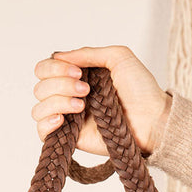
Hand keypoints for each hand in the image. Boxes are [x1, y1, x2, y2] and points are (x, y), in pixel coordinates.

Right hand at [32, 45, 171, 156]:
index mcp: (77, 76)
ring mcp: (69, 118)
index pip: (46, 69)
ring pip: (39, 108)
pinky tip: (62, 119)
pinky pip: (42, 132)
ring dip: (57, 102)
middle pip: (40, 87)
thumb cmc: (142, 90)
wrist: (152, 121)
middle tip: (86, 90)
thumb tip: (59, 55)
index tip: (77, 72)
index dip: (55, 68)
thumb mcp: (118, 57)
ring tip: (81, 106)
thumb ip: (88, 53)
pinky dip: (46, 123)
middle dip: (59, 84)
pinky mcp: (71, 139)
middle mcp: (69, 96)